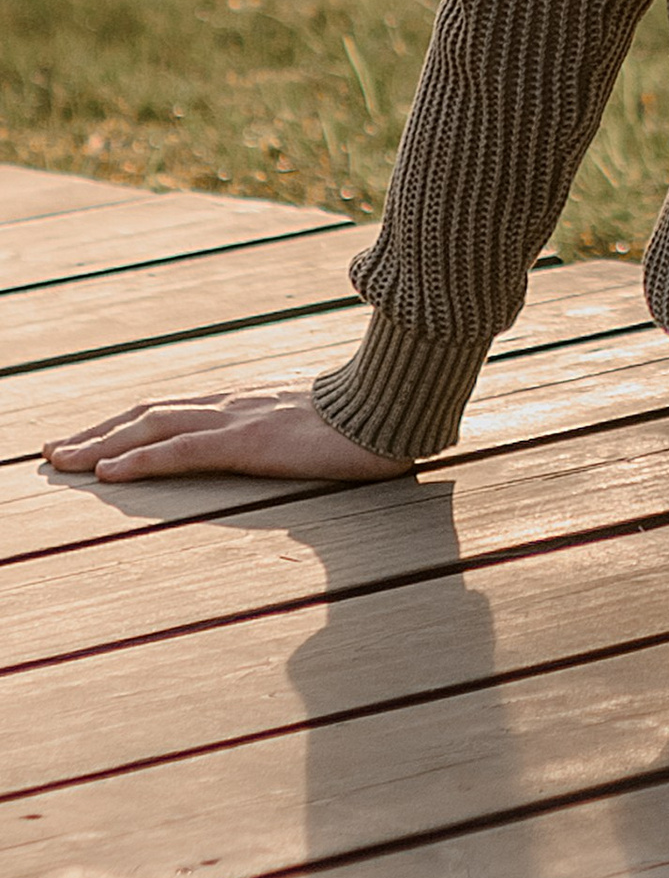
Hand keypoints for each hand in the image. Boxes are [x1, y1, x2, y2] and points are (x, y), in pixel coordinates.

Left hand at [43, 389, 413, 485]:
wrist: (405, 405)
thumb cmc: (373, 425)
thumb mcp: (323, 441)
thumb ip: (299, 447)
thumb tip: (294, 462)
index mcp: (249, 405)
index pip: (173, 411)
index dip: (126, 425)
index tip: (89, 442)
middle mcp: (235, 405)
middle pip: (149, 413)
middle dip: (97, 432)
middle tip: (52, 453)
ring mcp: (241, 420)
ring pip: (153, 426)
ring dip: (101, 443)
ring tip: (62, 462)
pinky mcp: (252, 442)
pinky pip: (184, 451)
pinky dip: (141, 460)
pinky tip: (109, 472)